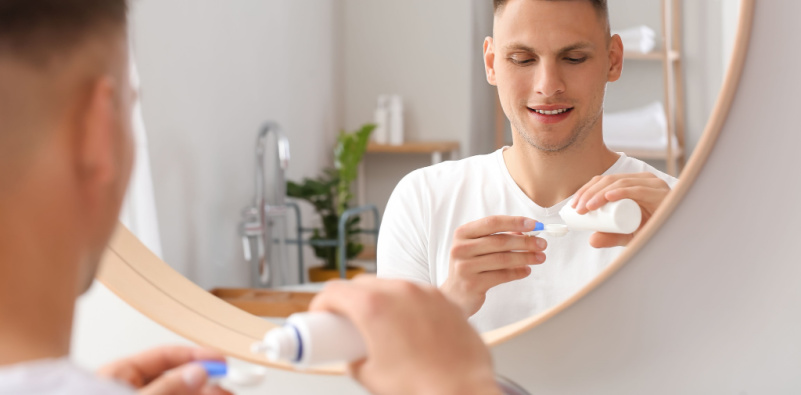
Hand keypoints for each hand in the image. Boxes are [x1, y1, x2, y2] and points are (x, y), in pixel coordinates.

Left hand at [96, 345, 231, 394]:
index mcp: (118, 375)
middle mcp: (129, 389)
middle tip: (228, 386)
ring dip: (204, 393)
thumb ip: (166, 388)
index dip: (195, 356)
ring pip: (179, 394)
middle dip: (204, 381)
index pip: (165, 356)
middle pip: (176, 378)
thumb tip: (196, 373)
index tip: (220, 361)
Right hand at [310, 276, 500, 394]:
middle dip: (349, 300)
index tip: (321, 315)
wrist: (464, 392)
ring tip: (379, 324)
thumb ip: (354, 360)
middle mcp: (399, 292)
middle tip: (345, 322)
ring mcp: (425, 293)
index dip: (321, 304)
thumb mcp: (371, 377)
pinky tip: (408, 325)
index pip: (334, 292)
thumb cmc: (423, 388)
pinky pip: (417, 293)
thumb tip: (354, 357)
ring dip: (379, 298)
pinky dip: (406, 304)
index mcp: (374, 307)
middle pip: (361, 284)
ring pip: (391, 284)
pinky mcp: (445, 300)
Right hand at [441, 215, 546, 315]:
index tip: (535, 225)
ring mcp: (465, 267)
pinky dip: (517, 272)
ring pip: (503, 259)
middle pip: (500, 241)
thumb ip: (499, 237)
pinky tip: (527, 271)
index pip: (492, 222)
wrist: (454, 295)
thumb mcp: (479, 247)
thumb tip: (527, 231)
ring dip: (525, 258)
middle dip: (525, 242)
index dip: (515, 222)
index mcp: (462, 233)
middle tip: (542, 244)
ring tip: (540, 258)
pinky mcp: (472, 284)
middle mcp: (460, 248)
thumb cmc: (470, 266)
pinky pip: (501, 276)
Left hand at [571, 172, 670, 247]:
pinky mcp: (659, 192)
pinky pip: (638, 190)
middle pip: (609, 181)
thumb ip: (611, 237)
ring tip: (587, 208)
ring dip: (600, 194)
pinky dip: (622, 192)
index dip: (586, 190)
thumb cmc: (653, 230)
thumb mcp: (627, 235)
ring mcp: (651, 185)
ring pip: (619, 184)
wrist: (678, 236)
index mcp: (631, 184)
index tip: (574, 206)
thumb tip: (591, 240)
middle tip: (578, 209)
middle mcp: (642, 180)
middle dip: (589, 193)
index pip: (604, 181)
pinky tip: (608, 197)